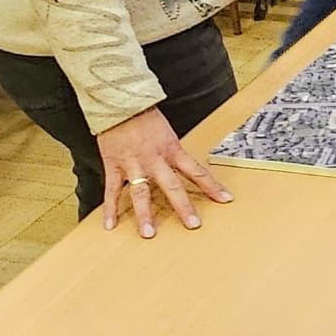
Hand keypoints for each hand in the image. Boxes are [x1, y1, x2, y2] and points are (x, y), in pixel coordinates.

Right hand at [98, 106, 232, 237]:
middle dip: (183, 207)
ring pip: (141, 193)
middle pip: (172, 186)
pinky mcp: (114, 165)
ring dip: (145, 214)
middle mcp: (155, 159)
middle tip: (192, 224)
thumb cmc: (145, 116)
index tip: (225, 199)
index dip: (212, 186)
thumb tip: (183, 170)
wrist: (120, 102)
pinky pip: (112, 190)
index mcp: (172, 150)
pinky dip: (110, 208)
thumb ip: (172, 153)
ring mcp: (134, 164)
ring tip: (148, 233)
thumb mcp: (167, 133)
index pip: (197, 171)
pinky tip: (110, 225)